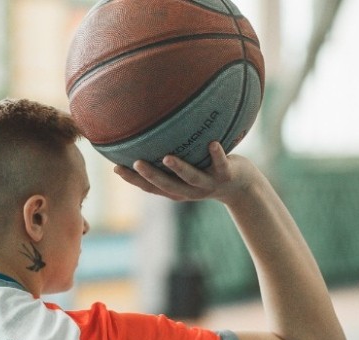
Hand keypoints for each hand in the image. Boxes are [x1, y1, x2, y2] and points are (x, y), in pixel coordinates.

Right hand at [113, 141, 262, 204]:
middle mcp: (190, 190)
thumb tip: (148, 130)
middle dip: (150, 176)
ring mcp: (208, 184)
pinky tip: (212, 142)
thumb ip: (169, 156)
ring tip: (166, 157)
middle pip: (166, 186)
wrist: (242, 186)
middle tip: (134, 163)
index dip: (133, 180)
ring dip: (179, 169)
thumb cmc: (208, 170)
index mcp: (176, 190)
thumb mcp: (188, 166)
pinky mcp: (227, 175)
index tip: (115, 168)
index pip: (150, 187)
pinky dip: (217, 154)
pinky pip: (221, 164)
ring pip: (191, 178)